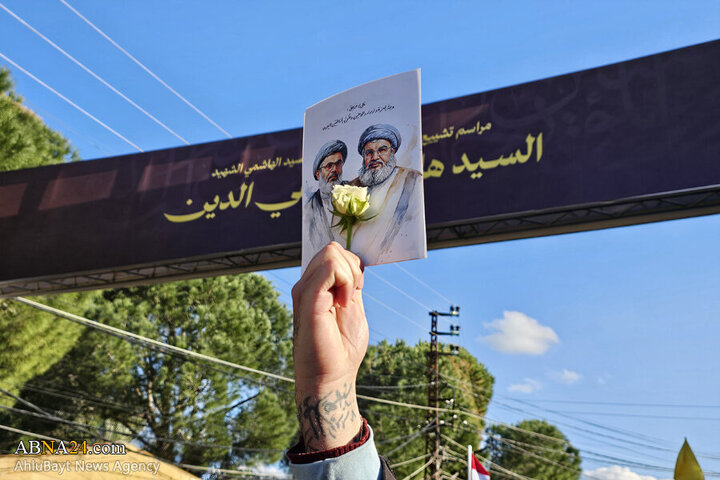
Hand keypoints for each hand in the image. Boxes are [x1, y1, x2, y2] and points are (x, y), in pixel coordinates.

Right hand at [291, 242, 366, 450]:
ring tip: (346, 302)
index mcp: (317, 287)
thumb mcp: (353, 308)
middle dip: (352, 268)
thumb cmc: (342, 349)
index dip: (352, 266)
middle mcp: (307, 285)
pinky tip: (344, 303)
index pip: (334, 253)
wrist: (332, 377)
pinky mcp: (307, 299)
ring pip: (331, 252)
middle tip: (351, 298)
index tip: (355, 293)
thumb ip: (351, 286)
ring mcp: (304, 290)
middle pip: (332, 248)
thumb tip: (356, 264)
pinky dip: (346, 281)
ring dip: (350, 275)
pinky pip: (330, 267)